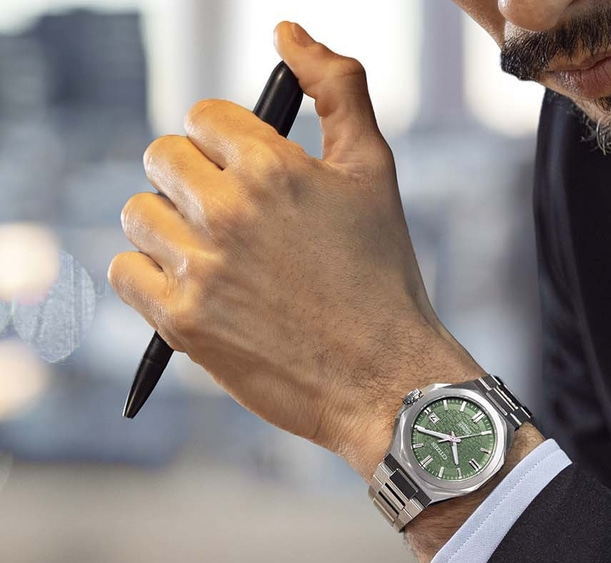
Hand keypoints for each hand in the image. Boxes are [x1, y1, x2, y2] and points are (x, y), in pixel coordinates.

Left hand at [110, 21, 480, 477]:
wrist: (386, 380)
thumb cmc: (383, 279)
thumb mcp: (376, 174)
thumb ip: (338, 89)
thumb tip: (287, 32)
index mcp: (273, 166)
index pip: (203, 118)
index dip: (227, 147)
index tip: (249, 182)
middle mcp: (230, 211)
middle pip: (162, 159)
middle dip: (194, 184)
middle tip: (234, 225)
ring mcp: (202, 269)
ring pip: (138, 213)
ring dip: (168, 229)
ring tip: (213, 259)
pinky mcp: (183, 323)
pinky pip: (126, 271)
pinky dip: (149, 277)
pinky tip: (194, 290)